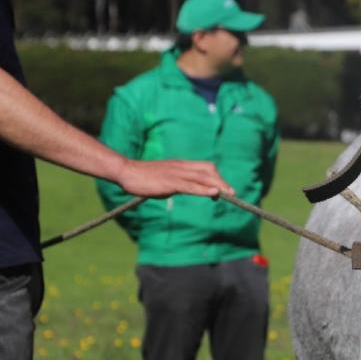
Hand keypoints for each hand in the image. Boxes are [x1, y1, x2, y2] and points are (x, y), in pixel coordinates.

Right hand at [116, 159, 233, 198]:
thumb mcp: (165, 178)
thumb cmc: (144, 177)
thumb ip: (178, 182)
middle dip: (222, 181)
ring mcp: (177, 174)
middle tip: (233, 193)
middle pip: (209, 171)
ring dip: (218, 185)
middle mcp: (182, 167)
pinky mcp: (171, 182)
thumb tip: (188, 188)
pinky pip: (191, 186)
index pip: (206, 167)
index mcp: (181, 165)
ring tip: (230, 194)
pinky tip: (214, 193)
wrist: (127, 172)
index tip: (225, 187)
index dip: (217, 176)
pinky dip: (204, 189)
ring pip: (203, 177)